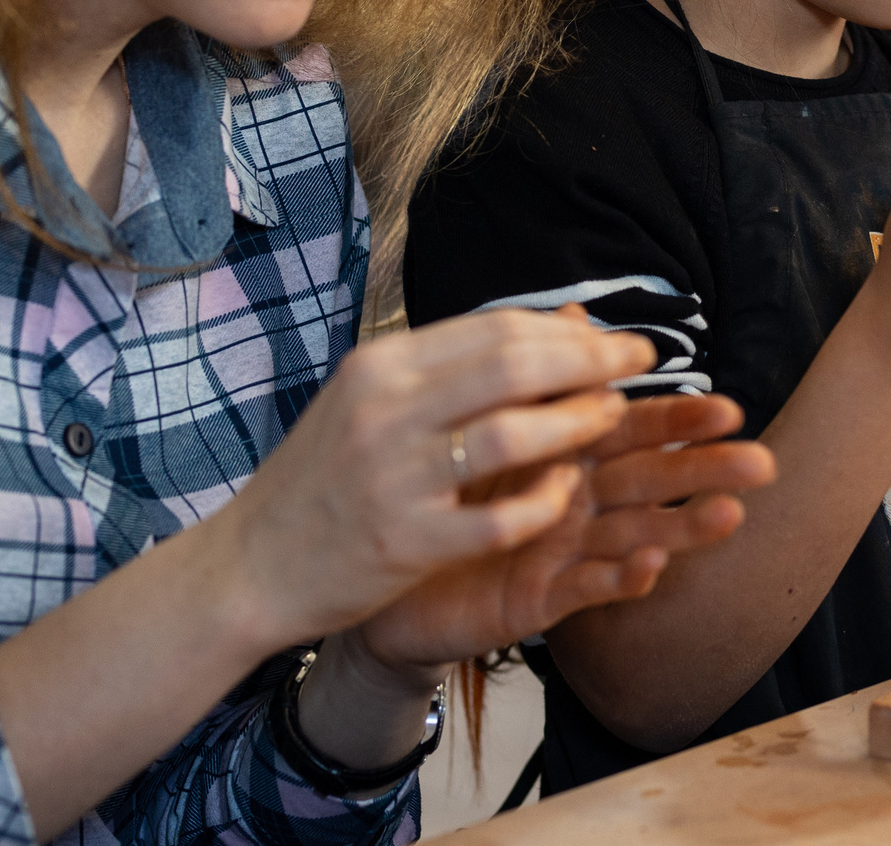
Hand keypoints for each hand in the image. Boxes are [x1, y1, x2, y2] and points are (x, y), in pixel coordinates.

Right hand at [213, 305, 657, 653]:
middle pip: (513, 365)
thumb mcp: (369, 401)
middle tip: (640, 360)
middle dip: (590, 359)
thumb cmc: (323, 478)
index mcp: (379, 366)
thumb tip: (546, 324)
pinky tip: (567, 492)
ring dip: (579, 421)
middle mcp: (386, 412)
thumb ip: (448, 366)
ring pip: (515, 435)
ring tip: (614, 416)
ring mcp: (396, 479)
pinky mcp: (407, 544)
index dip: (566, 330)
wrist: (250, 565)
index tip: (612, 336)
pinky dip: (545, 502)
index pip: (494, 328)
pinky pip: (501, 520)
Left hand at [349, 392, 775, 670]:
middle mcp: (576, 498)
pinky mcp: (536, 596)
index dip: (679, 418)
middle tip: (760, 462)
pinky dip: (619, 577)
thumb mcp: (485, 420)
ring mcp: (560, 548)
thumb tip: (575, 309)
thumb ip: (535, 371)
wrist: (371, 562)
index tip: (730, 406)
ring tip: (732, 514)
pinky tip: (651, 565)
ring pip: (633, 532)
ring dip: (682, 525)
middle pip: (649, 478)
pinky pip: (583, 586)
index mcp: (568, 450)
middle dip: (704, 469)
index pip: (634, 427)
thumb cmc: (437, 487)